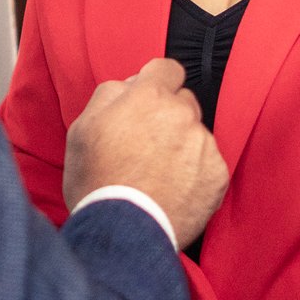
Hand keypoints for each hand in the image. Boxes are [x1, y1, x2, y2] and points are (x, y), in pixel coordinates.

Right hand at [63, 58, 228, 248]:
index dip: (156, 82)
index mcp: (149, 96)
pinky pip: (209, 163)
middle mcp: (182, 114)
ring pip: (195, 134)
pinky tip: (173, 189)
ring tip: (157, 174)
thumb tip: (131, 84)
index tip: (149, 100)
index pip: (168, 68)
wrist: (123, 231)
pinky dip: (195, 172)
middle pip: (183, 101)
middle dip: (168, 115)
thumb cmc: (96, 179)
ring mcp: (204, 145)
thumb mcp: (82, 126)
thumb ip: (110, 94)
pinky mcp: (218, 176)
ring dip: (182, 145)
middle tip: (146, 144)